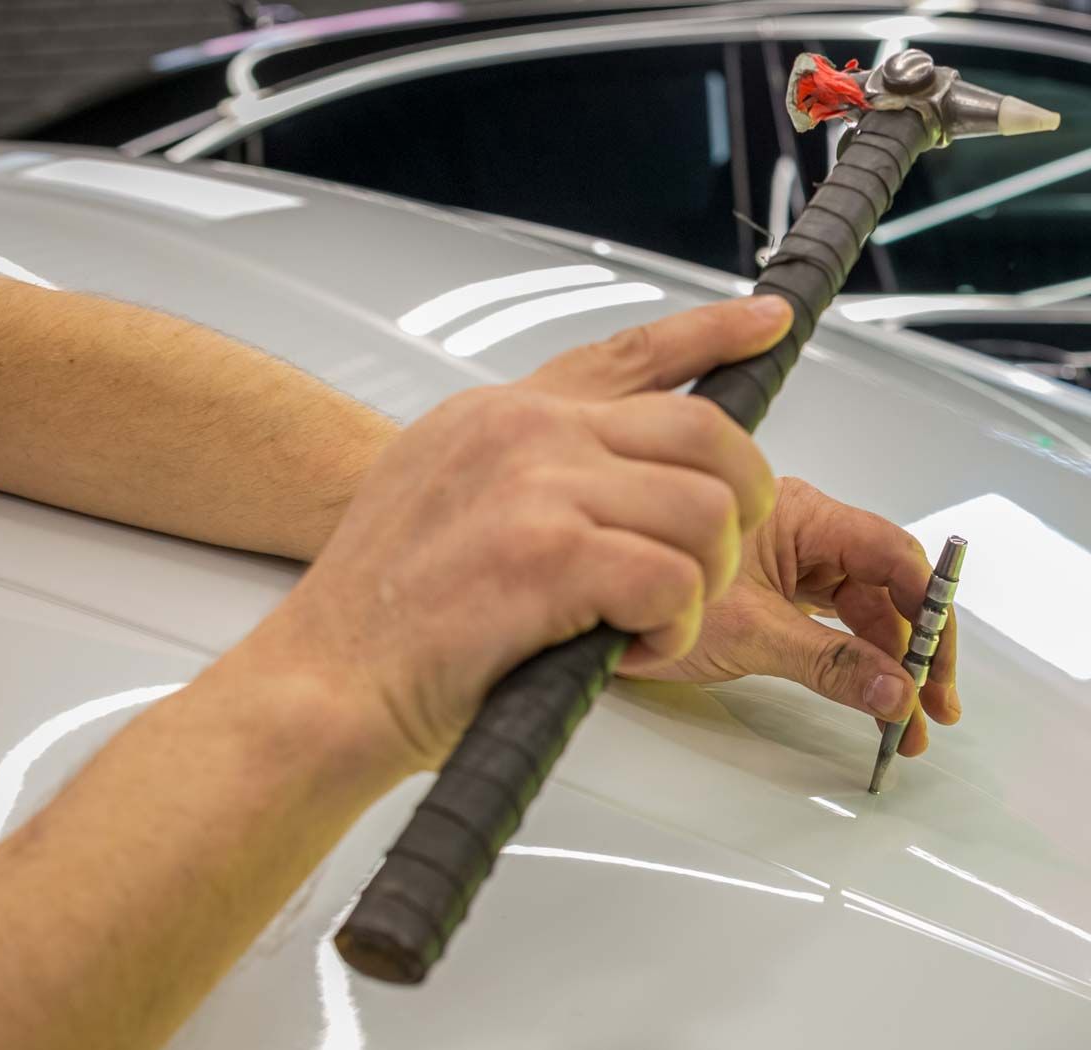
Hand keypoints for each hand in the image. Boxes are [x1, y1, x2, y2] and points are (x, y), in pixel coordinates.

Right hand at [255, 296, 789, 768]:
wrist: (322, 685)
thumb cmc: (389, 619)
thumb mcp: (448, 494)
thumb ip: (534, 467)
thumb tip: (624, 474)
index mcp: (506, 413)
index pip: (635, 354)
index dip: (716, 333)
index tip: (768, 323)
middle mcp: (525, 432)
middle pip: (709, 435)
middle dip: (741, 508)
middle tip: (711, 565)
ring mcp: (535, 486)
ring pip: (705, 513)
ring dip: (702, 584)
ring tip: (652, 622)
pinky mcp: (545, 555)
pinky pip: (675, 580)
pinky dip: (673, 629)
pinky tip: (634, 649)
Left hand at [623, 478, 960, 755]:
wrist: (579, 613)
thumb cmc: (641, 594)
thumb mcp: (750, 634)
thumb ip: (830, 662)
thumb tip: (893, 689)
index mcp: (800, 514)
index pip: (892, 555)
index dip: (927, 607)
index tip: (938, 661)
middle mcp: (800, 533)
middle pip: (886, 587)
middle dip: (916, 647)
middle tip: (934, 703)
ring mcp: (787, 566)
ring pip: (862, 611)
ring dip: (889, 663)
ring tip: (902, 720)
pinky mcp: (771, 596)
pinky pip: (831, 626)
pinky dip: (854, 663)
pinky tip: (869, 696)